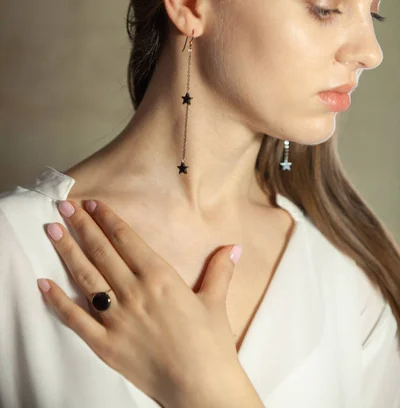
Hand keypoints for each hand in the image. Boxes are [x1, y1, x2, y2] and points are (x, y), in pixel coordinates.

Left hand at [37, 198, 242, 406]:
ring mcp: (117, 318)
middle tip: (64, 207)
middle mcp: (135, 292)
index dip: (108, 219)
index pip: (126, 239)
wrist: (201, 388)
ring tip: (53, 231)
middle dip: (81, 226)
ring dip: (68, 251)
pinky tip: (43, 284)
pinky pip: (75, 320)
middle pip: (102, 251)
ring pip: (86, 277)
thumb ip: (220, 270)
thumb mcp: (215, 301)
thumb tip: (234, 247)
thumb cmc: (211, 344)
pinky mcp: (105, 345)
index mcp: (160, 277)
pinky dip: (57, 301)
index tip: (93, 203)